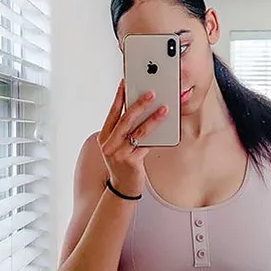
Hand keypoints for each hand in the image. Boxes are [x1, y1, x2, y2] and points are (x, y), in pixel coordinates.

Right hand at [96, 80, 167, 196]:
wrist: (123, 187)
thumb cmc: (123, 163)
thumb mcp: (118, 145)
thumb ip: (125, 130)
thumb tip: (141, 109)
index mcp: (104, 137)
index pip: (112, 113)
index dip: (119, 97)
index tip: (126, 83)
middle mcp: (109, 145)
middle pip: (125, 120)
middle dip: (139, 104)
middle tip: (151, 93)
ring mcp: (119, 154)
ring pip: (138, 132)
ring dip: (153, 118)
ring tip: (164, 109)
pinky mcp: (131, 162)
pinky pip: (147, 145)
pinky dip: (157, 135)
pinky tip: (165, 127)